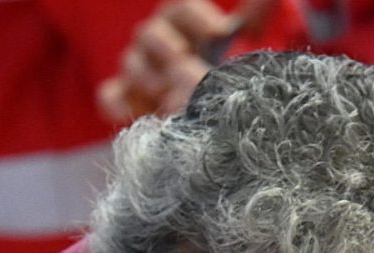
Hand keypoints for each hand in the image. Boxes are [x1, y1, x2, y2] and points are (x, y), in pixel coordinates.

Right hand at [98, 0, 275, 122]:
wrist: (213, 120)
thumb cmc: (222, 75)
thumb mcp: (240, 46)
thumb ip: (255, 15)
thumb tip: (264, 5)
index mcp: (183, 23)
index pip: (181, 9)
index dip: (196, 16)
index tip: (220, 32)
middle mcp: (157, 43)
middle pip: (149, 33)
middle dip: (165, 44)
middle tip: (182, 58)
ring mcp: (138, 72)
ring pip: (130, 62)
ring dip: (145, 75)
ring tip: (165, 91)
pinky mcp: (125, 100)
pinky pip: (109, 97)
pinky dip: (117, 104)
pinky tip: (135, 113)